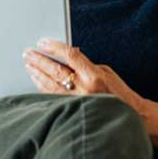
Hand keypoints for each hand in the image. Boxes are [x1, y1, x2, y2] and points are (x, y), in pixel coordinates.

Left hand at [22, 39, 142, 112]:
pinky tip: (37, 80)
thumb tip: (66, 58)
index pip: (70, 56)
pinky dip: (43, 87)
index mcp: (94, 76)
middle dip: (40, 60)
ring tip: (29, 65)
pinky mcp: (73, 110)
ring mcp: (77, 102)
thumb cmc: (118, 92)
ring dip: (38, 74)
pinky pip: (53, 97)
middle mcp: (84, 89)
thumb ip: (85, 65)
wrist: (129, 115)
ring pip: (51, 86)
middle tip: (28, 53)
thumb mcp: (106, 72)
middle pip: (56, 71)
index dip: (54, 47)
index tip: (43, 42)